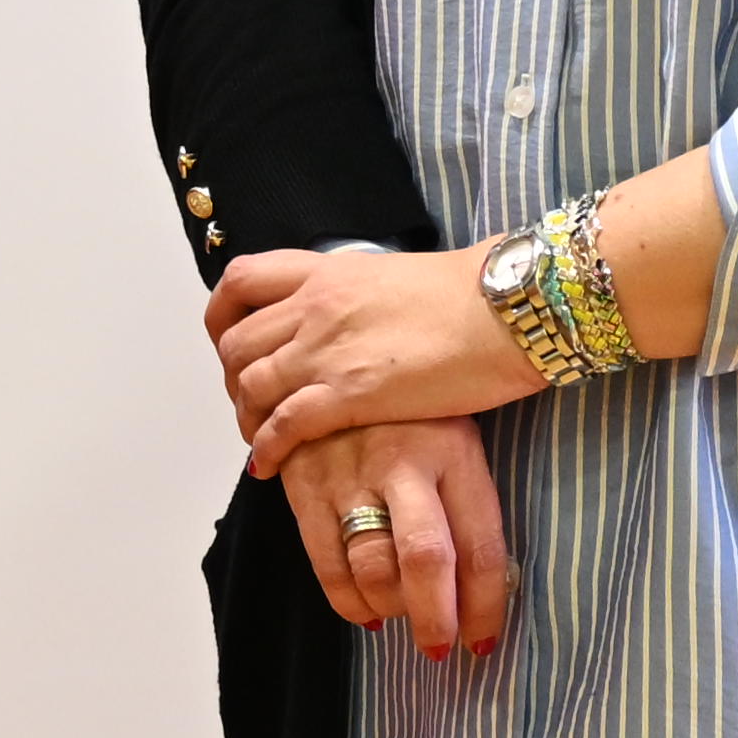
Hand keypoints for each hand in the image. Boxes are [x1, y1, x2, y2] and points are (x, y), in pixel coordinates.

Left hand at [210, 241, 542, 468]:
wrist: (513, 309)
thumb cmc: (477, 295)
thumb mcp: (398, 278)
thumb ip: (361, 294)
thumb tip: (357, 313)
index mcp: (326, 271)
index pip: (242, 282)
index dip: (224, 316)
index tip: (230, 342)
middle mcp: (314, 305)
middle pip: (236, 340)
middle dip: (231, 375)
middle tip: (249, 402)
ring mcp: (327, 349)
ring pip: (249, 382)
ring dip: (245, 415)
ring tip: (258, 437)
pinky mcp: (350, 392)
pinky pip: (284, 422)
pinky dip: (266, 446)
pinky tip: (267, 465)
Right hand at [283, 422, 513, 659]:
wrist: (335, 356)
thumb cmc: (411, 413)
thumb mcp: (456, 440)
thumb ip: (466, 504)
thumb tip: (477, 588)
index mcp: (454, 452)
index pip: (480, 546)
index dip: (485, 606)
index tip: (483, 641)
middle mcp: (402, 463)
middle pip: (425, 560)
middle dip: (435, 619)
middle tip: (438, 647)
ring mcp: (347, 473)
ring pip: (371, 566)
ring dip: (391, 609)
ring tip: (401, 616)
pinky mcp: (303, 483)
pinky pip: (325, 561)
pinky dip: (347, 601)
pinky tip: (365, 613)